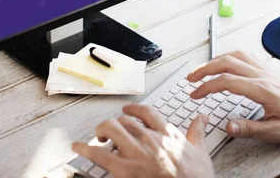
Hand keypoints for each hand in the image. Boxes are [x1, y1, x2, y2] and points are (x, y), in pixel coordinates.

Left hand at [72, 104, 213, 177]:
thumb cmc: (195, 177)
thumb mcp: (200, 152)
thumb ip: (197, 132)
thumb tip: (202, 117)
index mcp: (166, 133)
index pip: (146, 112)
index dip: (133, 109)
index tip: (127, 110)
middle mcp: (149, 138)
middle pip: (124, 120)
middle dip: (115, 124)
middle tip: (110, 131)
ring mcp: (136, 153)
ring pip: (111, 129)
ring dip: (101, 131)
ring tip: (98, 137)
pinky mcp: (125, 169)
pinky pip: (99, 154)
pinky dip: (85, 149)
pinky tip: (77, 147)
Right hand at [186, 51, 279, 144]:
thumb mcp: (277, 132)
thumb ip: (250, 128)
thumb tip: (227, 125)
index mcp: (261, 89)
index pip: (226, 81)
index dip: (207, 87)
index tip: (195, 94)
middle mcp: (262, 76)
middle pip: (227, 62)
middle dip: (205, 68)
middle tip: (191, 78)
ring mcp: (265, 71)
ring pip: (236, 56)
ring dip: (216, 60)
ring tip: (203, 69)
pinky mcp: (269, 72)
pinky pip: (246, 57)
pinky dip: (230, 57)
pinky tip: (226, 63)